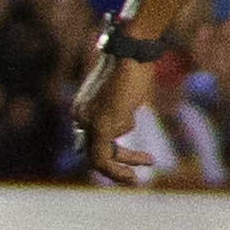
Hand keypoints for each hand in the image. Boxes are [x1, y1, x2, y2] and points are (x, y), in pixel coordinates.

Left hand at [73, 55, 155, 184]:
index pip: (92, 139)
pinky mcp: (100, 125)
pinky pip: (103, 158)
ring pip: (101, 156)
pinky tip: (133, 173)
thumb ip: (120, 111)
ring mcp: (88, 121)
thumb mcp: (125, 93)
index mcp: (83, 108)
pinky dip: (118, 169)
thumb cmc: (133, 66)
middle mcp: (80, 115)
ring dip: (129, 161)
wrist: (131, 51)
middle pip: (93, 151)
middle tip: (134, 178)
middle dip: (115, 168)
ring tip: (149, 160)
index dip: (112, 154)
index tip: (131, 162)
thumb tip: (124, 127)